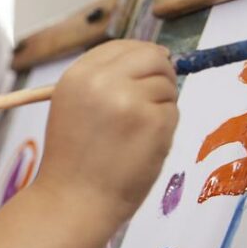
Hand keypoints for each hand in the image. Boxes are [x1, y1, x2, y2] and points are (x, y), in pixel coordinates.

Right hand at [34, 40, 178, 226]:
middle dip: (161, 73)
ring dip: (160, 107)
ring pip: (166, 87)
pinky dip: (164, 129)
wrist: (73, 201)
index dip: (140, 55)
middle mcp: (103, 81)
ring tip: (135, 135)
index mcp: (78, 76)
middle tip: (155, 98)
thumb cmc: (74, 160)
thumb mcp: (74, 107)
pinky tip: (142, 148)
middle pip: (151, 57)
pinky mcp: (154, 122)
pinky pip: (173, 113)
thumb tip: (154, 58)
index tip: (150, 68)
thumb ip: (103, 81)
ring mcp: (130, 100)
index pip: (121, 46)